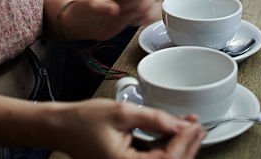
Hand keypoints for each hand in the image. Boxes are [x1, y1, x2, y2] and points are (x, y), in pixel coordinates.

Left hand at [57, 0, 164, 41]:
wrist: (84, 25)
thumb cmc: (81, 11)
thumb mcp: (82, 7)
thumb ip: (94, 5)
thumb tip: (112, 8)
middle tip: (131, 4)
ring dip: (147, 4)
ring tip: (130, 14)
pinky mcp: (141, 7)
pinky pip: (156, 7)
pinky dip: (150, 15)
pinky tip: (135, 21)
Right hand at [57, 99, 203, 158]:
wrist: (61, 126)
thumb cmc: (82, 121)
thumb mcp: (122, 113)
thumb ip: (154, 118)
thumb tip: (179, 124)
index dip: (184, 141)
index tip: (195, 125)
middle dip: (187, 146)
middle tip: (198, 126)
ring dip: (179, 147)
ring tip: (191, 128)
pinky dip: (166, 148)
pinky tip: (174, 133)